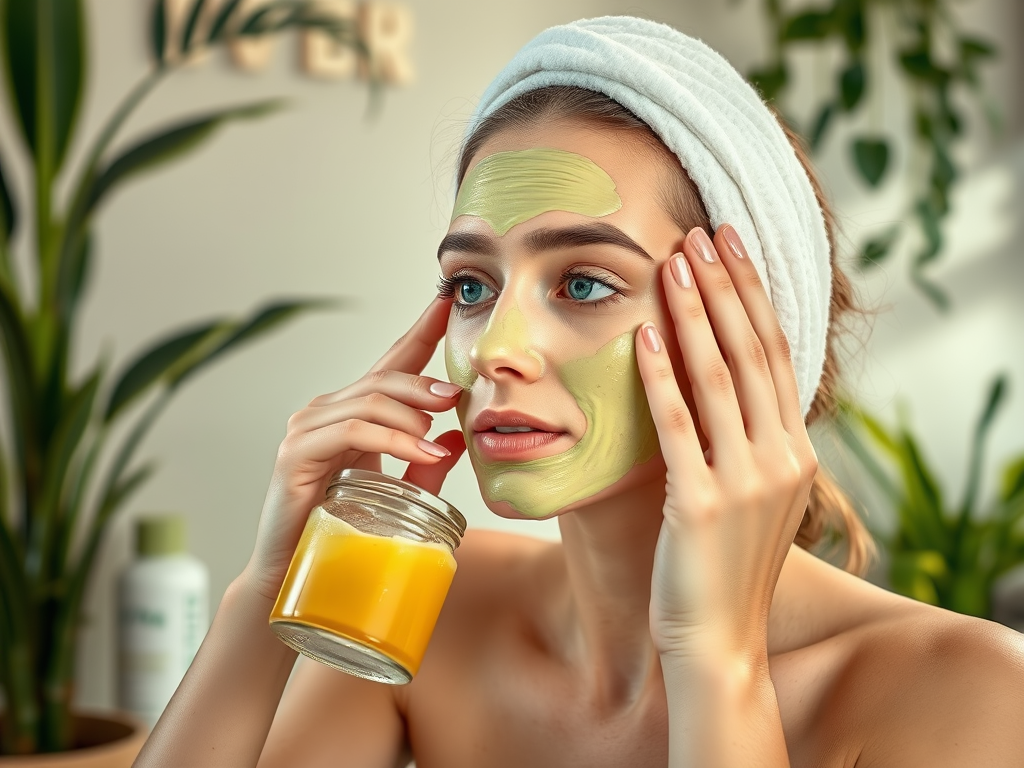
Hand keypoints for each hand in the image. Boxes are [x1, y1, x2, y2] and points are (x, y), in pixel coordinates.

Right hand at [243, 296, 466, 599]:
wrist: (295, 573)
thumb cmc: (343, 531)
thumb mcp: (396, 492)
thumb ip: (424, 464)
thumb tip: (458, 438)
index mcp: (351, 413)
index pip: (391, 363)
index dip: (419, 332)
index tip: (447, 302)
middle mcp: (326, 411)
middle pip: (384, 378)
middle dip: (425, 381)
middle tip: (458, 394)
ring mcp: (307, 428)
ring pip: (369, 401)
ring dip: (413, 414)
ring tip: (441, 432)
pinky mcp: (296, 452)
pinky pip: (352, 430)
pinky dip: (393, 437)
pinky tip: (422, 449)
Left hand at [636, 225, 818, 661]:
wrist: (718, 640)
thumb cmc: (723, 564)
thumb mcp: (752, 495)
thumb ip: (746, 439)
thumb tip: (716, 381)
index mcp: (796, 451)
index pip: (775, 355)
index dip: (753, 296)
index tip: (731, 246)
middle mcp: (781, 458)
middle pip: (752, 353)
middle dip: (727, 287)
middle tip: (702, 232)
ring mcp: (744, 481)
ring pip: (718, 378)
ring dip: (695, 313)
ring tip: (675, 262)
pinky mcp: (699, 505)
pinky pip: (677, 424)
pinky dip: (660, 375)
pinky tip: (646, 333)